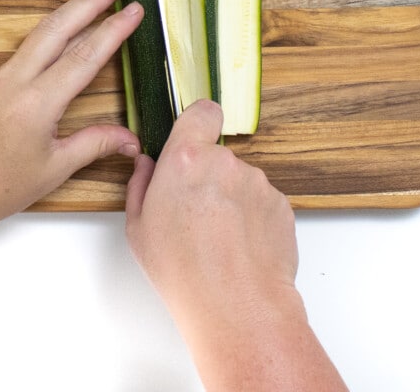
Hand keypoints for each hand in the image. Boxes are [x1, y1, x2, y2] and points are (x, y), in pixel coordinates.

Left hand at [0, 0, 142, 239]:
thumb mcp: (52, 170)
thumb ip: (94, 145)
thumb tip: (131, 140)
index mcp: (36, 104)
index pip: (84, 57)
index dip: (113, 30)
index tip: (134, 10)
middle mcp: (14, 81)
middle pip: (56, 28)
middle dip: (87, 2)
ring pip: (37, 35)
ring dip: (66, 14)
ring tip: (91, 0)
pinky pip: (22, 52)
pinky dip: (47, 37)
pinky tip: (60, 37)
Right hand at [125, 100, 347, 390]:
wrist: (237, 307)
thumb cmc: (184, 271)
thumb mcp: (139, 228)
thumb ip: (141, 184)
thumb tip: (146, 165)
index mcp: (185, 159)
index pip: (201, 111)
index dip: (198, 122)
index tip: (193, 137)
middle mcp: (224, 162)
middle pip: (216, 155)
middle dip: (207, 175)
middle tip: (196, 213)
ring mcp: (257, 182)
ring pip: (240, 180)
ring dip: (231, 198)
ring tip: (220, 238)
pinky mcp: (281, 203)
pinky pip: (261, 201)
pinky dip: (252, 217)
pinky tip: (240, 246)